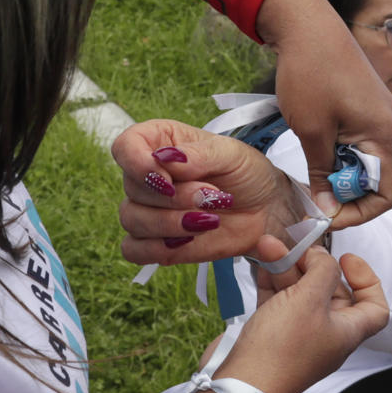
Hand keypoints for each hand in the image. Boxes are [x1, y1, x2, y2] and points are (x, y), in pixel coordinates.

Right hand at [113, 118, 307, 267]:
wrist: (266, 209)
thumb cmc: (246, 172)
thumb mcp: (232, 154)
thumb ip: (198, 155)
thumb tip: (165, 159)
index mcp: (159, 142)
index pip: (125, 147)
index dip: (139, 164)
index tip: (169, 178)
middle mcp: (148, 176)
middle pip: (133, 188)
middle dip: (174, 197)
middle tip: (212, 196)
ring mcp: (149, 210)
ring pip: (132, 219)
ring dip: (170, 223)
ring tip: (209, 220)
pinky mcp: (156, 241)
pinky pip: (133, 250)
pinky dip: (156, 248)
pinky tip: (188, 240)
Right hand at [188, 243, 388, 392]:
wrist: (240, 385)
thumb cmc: (282, 348)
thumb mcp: (310, 300)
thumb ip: (323, 271)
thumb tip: (322, 256)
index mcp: (347, 331)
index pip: (375, 308)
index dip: (368, 280)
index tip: (347, 260)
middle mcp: (326, 333)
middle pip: (331, 292)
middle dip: (314, 265)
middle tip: (298, 246)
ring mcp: (297, 334)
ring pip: (299, 293)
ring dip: (287, 266)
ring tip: (270, 245)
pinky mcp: (271, 333)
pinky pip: (276, 300)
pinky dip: (270, 280)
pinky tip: (260, 261)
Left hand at [258, 0, 391, 227]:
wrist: (307, 26)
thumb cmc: (310, 74)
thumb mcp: (312, 132)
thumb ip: (322, 175)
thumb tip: (326, 209)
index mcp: (385, 135)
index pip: (388, 194)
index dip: (359, 213)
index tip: (327, 215)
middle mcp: (391, 128)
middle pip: (380, 181)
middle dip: (348, 195)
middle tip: (315, 198)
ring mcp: (381, 116)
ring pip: (369, 164)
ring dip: (343, 175)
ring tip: (314, 174)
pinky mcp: (369, 108)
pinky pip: (363, 145)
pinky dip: (343, 157)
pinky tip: (319, 150)